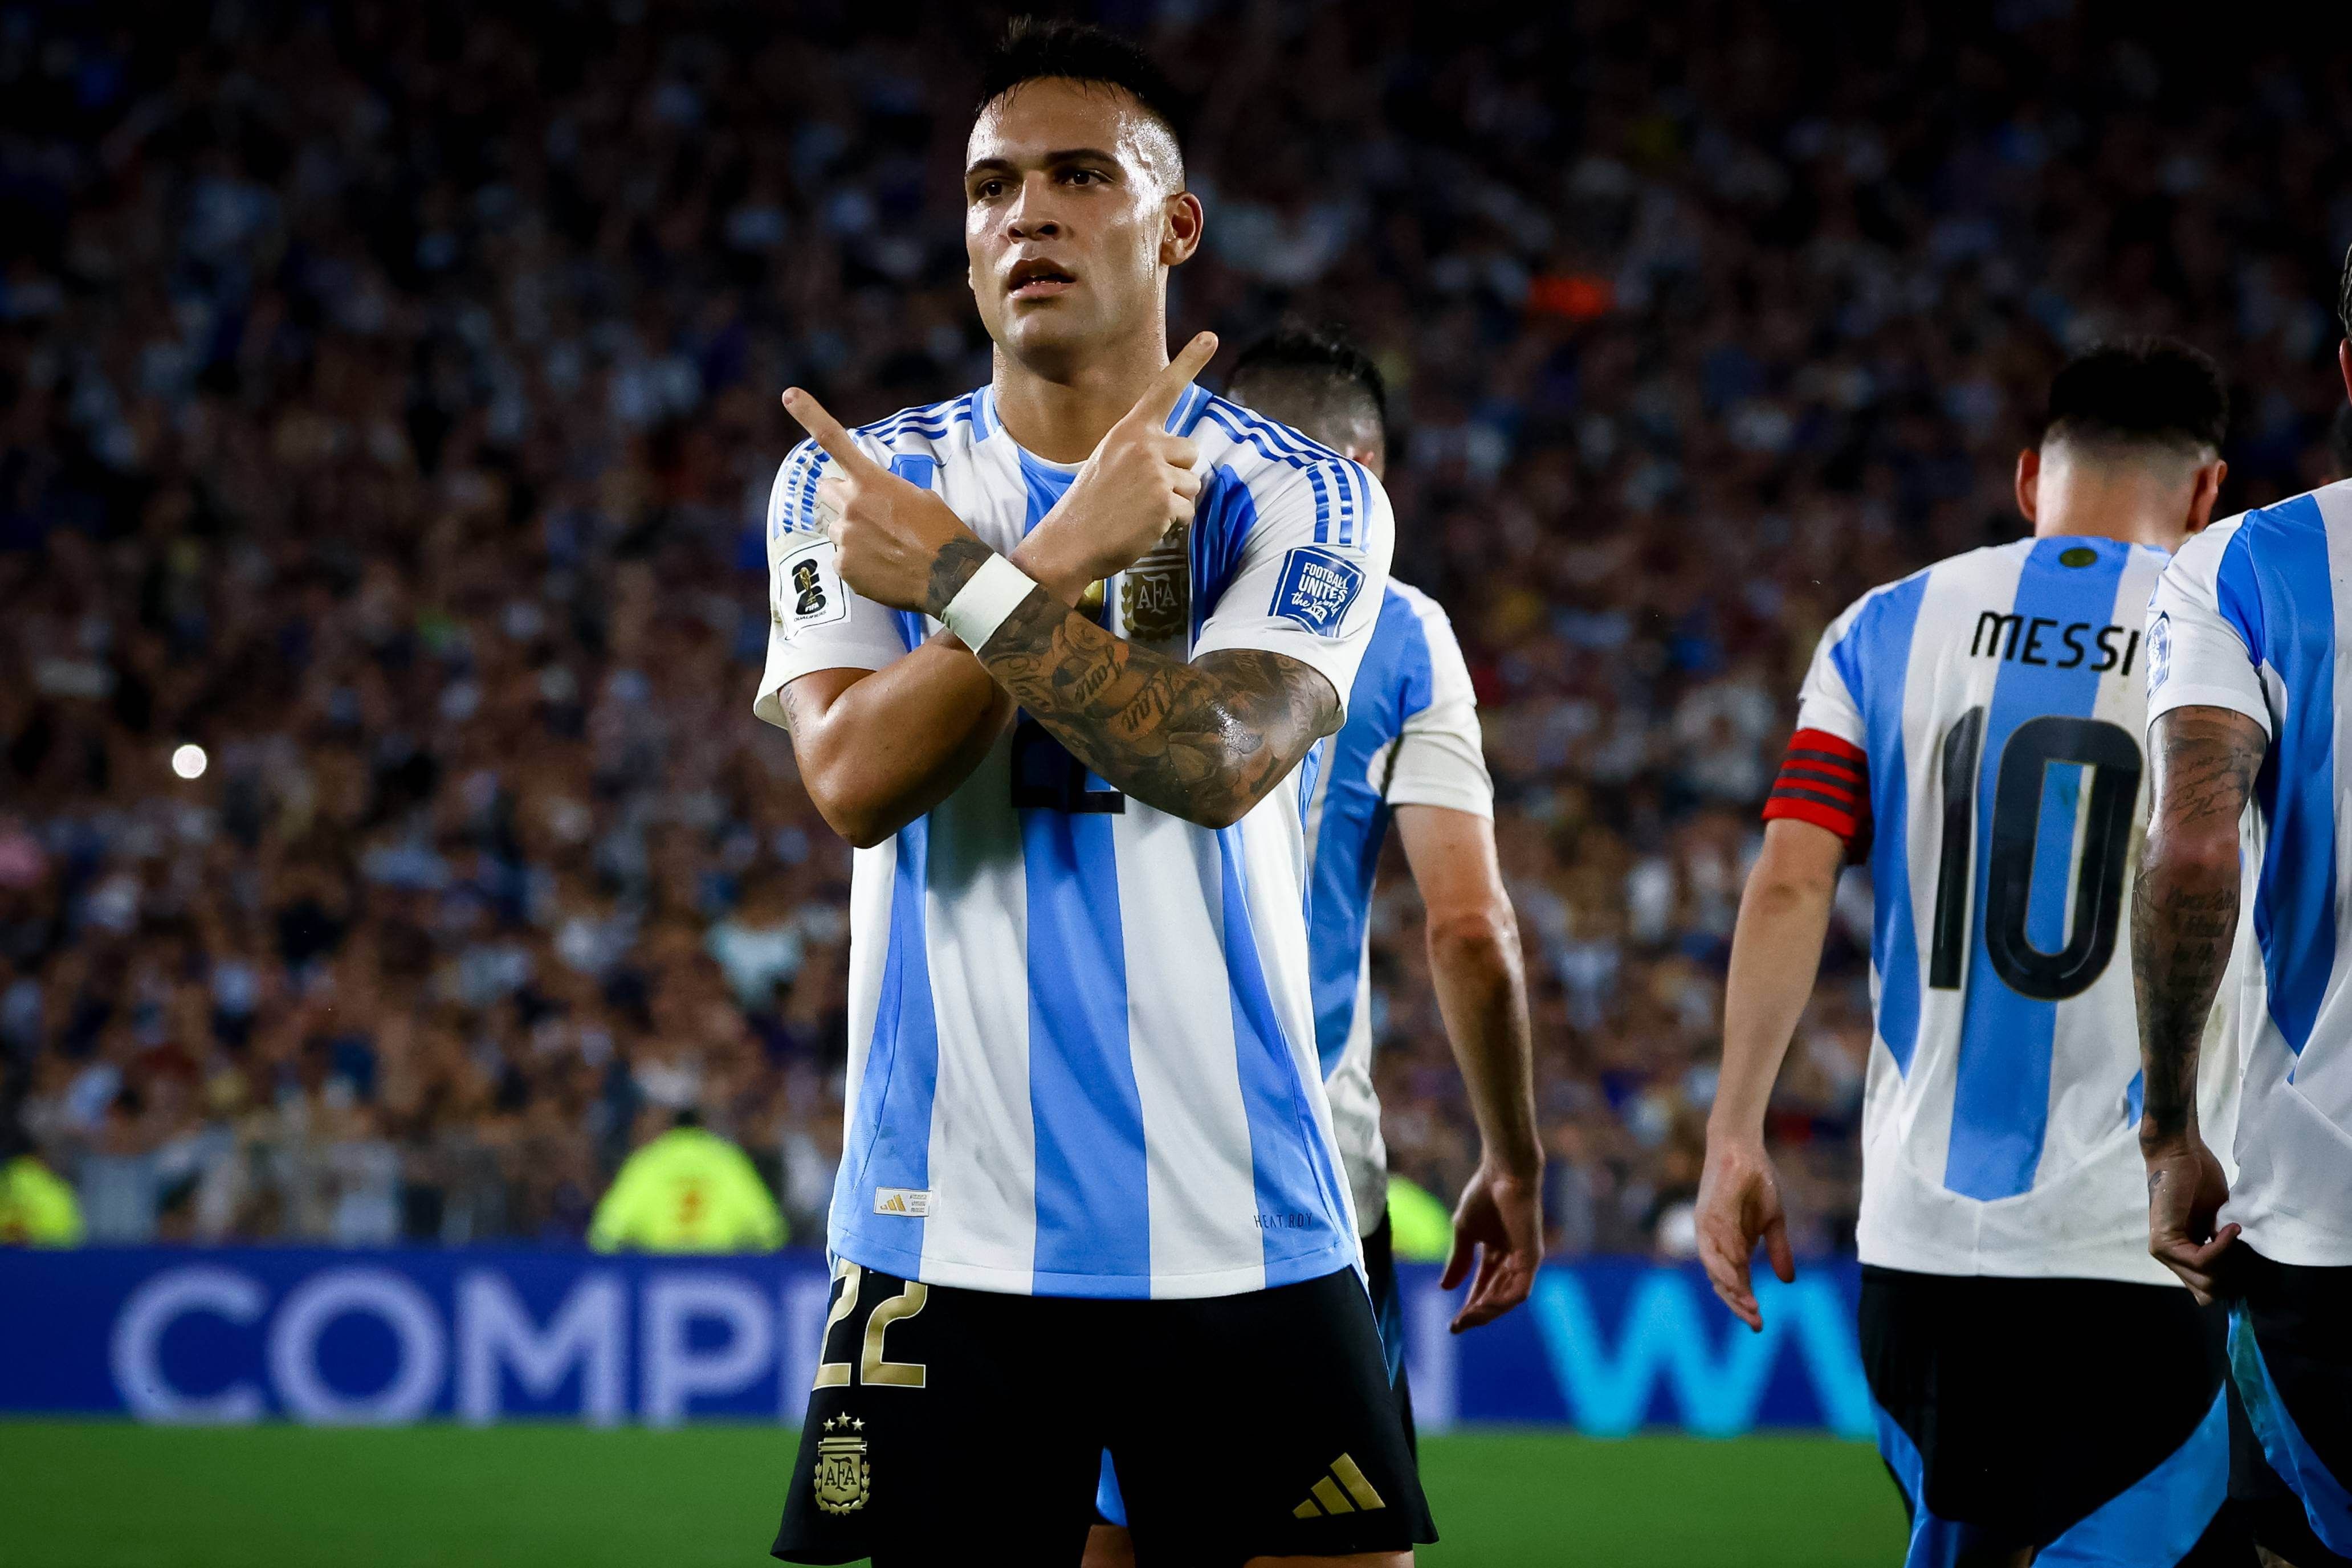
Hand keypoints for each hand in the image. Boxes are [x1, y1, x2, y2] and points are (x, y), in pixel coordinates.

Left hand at [781, 389, 990, 615]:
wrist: (950, 577)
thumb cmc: (943, 534)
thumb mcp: (921, 499)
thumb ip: (888, 492)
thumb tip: (876, 502)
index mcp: (871, 482)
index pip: (833, 440)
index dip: (809, 414)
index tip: (789, 395)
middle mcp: (851, 505)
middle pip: (827, 490)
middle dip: (843, 497)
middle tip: (870, 513)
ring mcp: (845, 537)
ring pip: (837, 529)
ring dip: (854, 533)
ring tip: (886, 547)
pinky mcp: (844, 567)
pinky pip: (842, 559)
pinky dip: (859, 563)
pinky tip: (884, 567)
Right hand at [1020, 332, 1217, 594]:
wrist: (1069, 541)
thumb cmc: (1092, 505)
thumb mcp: (1111, 461)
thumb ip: (1145, 451)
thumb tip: (1184, 457)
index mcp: (1129, 430)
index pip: (1163, 390)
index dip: (1189, 362)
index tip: (1212, 336)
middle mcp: (1144, 444)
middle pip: (1190, 452)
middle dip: (1176, 474)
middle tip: (1141, 492)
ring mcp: (1155, 472)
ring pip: (1192, 485)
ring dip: (1174, 502)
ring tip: (1139, 511)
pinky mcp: (1163, 501)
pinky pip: (1187, 512)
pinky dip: (1171, 525)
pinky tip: (1143, 526)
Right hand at [1441, 1157, 1542, 1331]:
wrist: (1503, 1172)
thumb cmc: (1484, 1194)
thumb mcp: (1464, 1232)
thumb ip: (1459, 1260)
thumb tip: (1444, 1288)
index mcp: (1497, 1253)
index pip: (1484, 1287)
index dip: (1468, 1305)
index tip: (1452, 1323)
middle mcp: (1513, 1260)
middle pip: (1495, 1297)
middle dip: (1476, 1314)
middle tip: (1456, 1326)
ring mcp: (1525, 1260)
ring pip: (1508, 1298)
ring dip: (1487, 1312)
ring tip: (1466, 1319)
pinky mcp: (1532, 1258)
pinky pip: (1520, 1290)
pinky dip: (1502, 1302)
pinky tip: (1484, 1307)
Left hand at [1695, 1132, 1793, 1331]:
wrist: (1744, 1147)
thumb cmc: (1757, 1181)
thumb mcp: (1774, 1220)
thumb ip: (1777, 1250)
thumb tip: (1788, 1282)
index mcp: (1730, 1245)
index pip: (1734, 1282)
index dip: (1745, 1303)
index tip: (1759, 1326)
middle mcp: (1715, 1241)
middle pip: (1720, 1282)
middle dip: (1738, 1304)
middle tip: (1757, 1322)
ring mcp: (1709, 1229)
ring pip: (1713, 1268)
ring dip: (1731, 1288)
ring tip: (1749, 1306)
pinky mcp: (1708, 1214)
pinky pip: (1711, 1244)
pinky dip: (1723, 1263)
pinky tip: (1737, 1277)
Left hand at [2144, 1131, 2237, 1304]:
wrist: (2181, 1155)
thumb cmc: (2200, 1181)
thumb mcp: (2219, 1221)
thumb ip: (2224, 1246)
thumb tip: (2245, 1272)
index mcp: (2186, 1254)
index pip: (2210, 1289)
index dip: (2234, 1281)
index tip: (2251, 1260)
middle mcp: (2173, 1258)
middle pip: (2209, 1293)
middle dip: (2234, 1276)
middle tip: (2243, 1248)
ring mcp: (2165, 1252)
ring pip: (2205, 1282)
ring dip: (2229, 1262)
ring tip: (2235, 1234)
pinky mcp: (2163, 1242)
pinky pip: (2201, 1261)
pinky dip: (2221, 1248)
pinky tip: (2230, 1229)